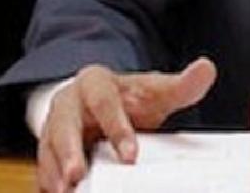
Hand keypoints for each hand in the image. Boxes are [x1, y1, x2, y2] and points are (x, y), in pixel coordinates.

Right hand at [37, 57, 216, 192]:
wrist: (100, 105)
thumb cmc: (130, 99)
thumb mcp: (155, 90)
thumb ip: (182, 85)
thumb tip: (206, 69)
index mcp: (95, 82)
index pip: (103, 102)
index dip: (116, 127)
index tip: (131, 156)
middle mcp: (68, 104)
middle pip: (63, 126)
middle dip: (69, 152)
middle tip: (76, 176)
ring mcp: (52, 128)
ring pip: (47, 149)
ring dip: (54, 173)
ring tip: (64, 192)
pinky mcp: (46, 151)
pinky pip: (44, 167)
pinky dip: (49, 183)